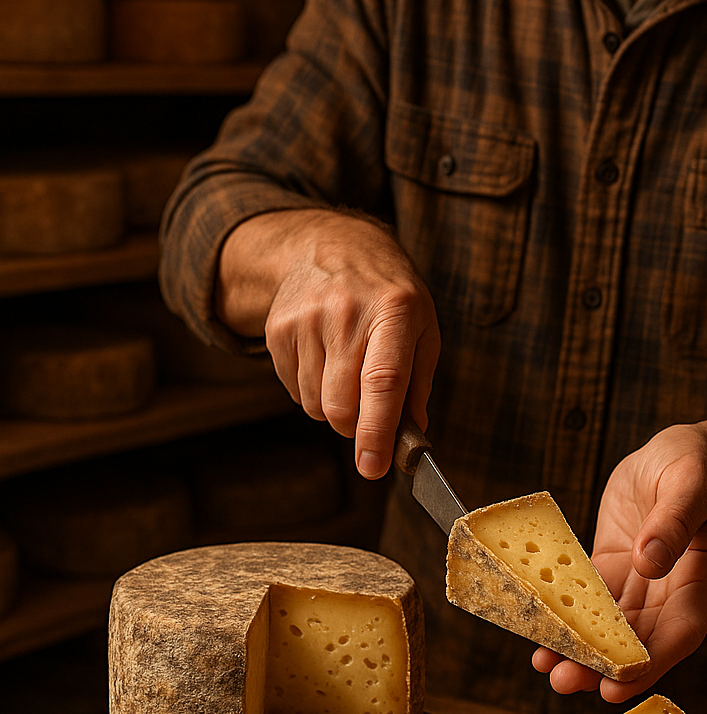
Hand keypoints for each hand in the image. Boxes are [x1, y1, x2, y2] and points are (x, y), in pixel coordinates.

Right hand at [218, 209, 439, 477]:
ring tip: (346, 370)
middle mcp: (346, 313)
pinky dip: (312, 390)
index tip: (374, 466)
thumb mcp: (422, 328)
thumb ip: (418, 384)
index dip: (377, 430)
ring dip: (333, 407)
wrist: (332, 247)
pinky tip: (324, 359)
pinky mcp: (278, 329)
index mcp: (394, 311)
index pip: (383, 381)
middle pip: (341, 403)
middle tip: (368, 418)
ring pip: (315, 404)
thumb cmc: (389, 295)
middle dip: (355, 427)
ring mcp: (306, 319)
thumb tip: (410, 437)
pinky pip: (294, 390)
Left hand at [533, 423, 706, 701]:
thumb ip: (674, 522)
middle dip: (608, 666)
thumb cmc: (699, 463)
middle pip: (645, 639)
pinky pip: (593, 599)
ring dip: (585, 650)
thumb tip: (650, 562)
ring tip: (550, 671)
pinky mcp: (618, 568)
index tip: (619, 682)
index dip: (653, 660)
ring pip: (615, 627)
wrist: (683, 449)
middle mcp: (678, 589)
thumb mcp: (692, 482)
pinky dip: (571, 617)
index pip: (683, 628)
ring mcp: (647, 582)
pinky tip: (545, 635)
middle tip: (568, 683)